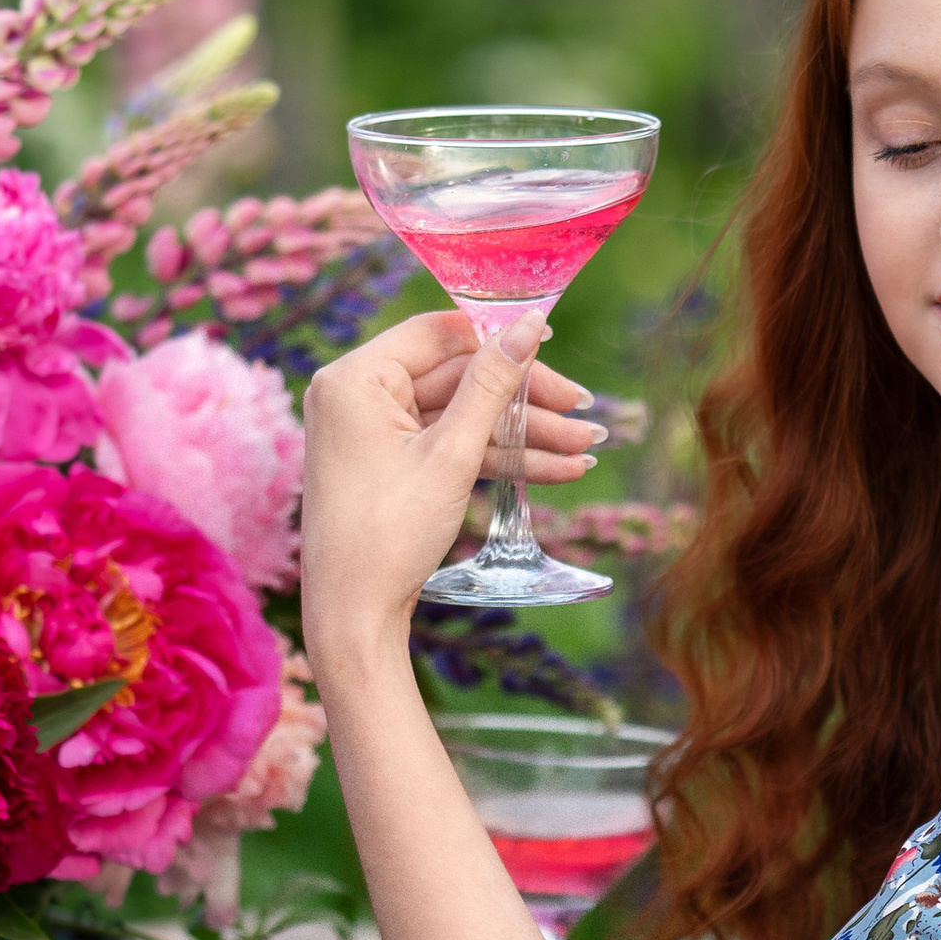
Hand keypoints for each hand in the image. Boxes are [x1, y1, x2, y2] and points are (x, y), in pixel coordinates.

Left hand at [299, 308, 602, 661]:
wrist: (355, 613)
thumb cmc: (390, 531)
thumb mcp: (451, 454)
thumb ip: (491, 385)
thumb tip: (528, 326)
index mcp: (355, 379)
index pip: (438, 334)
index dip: (498, 337)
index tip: (550, 342)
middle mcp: (357, 396)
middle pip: (457, 378)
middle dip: (525, 401)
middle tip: (583, 411)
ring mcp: (374, 432)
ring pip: (462, 417)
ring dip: (524, 435)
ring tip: (585, 450)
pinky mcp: (391, 464)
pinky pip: (450, 445)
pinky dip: (497, 458)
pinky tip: (555, 469)